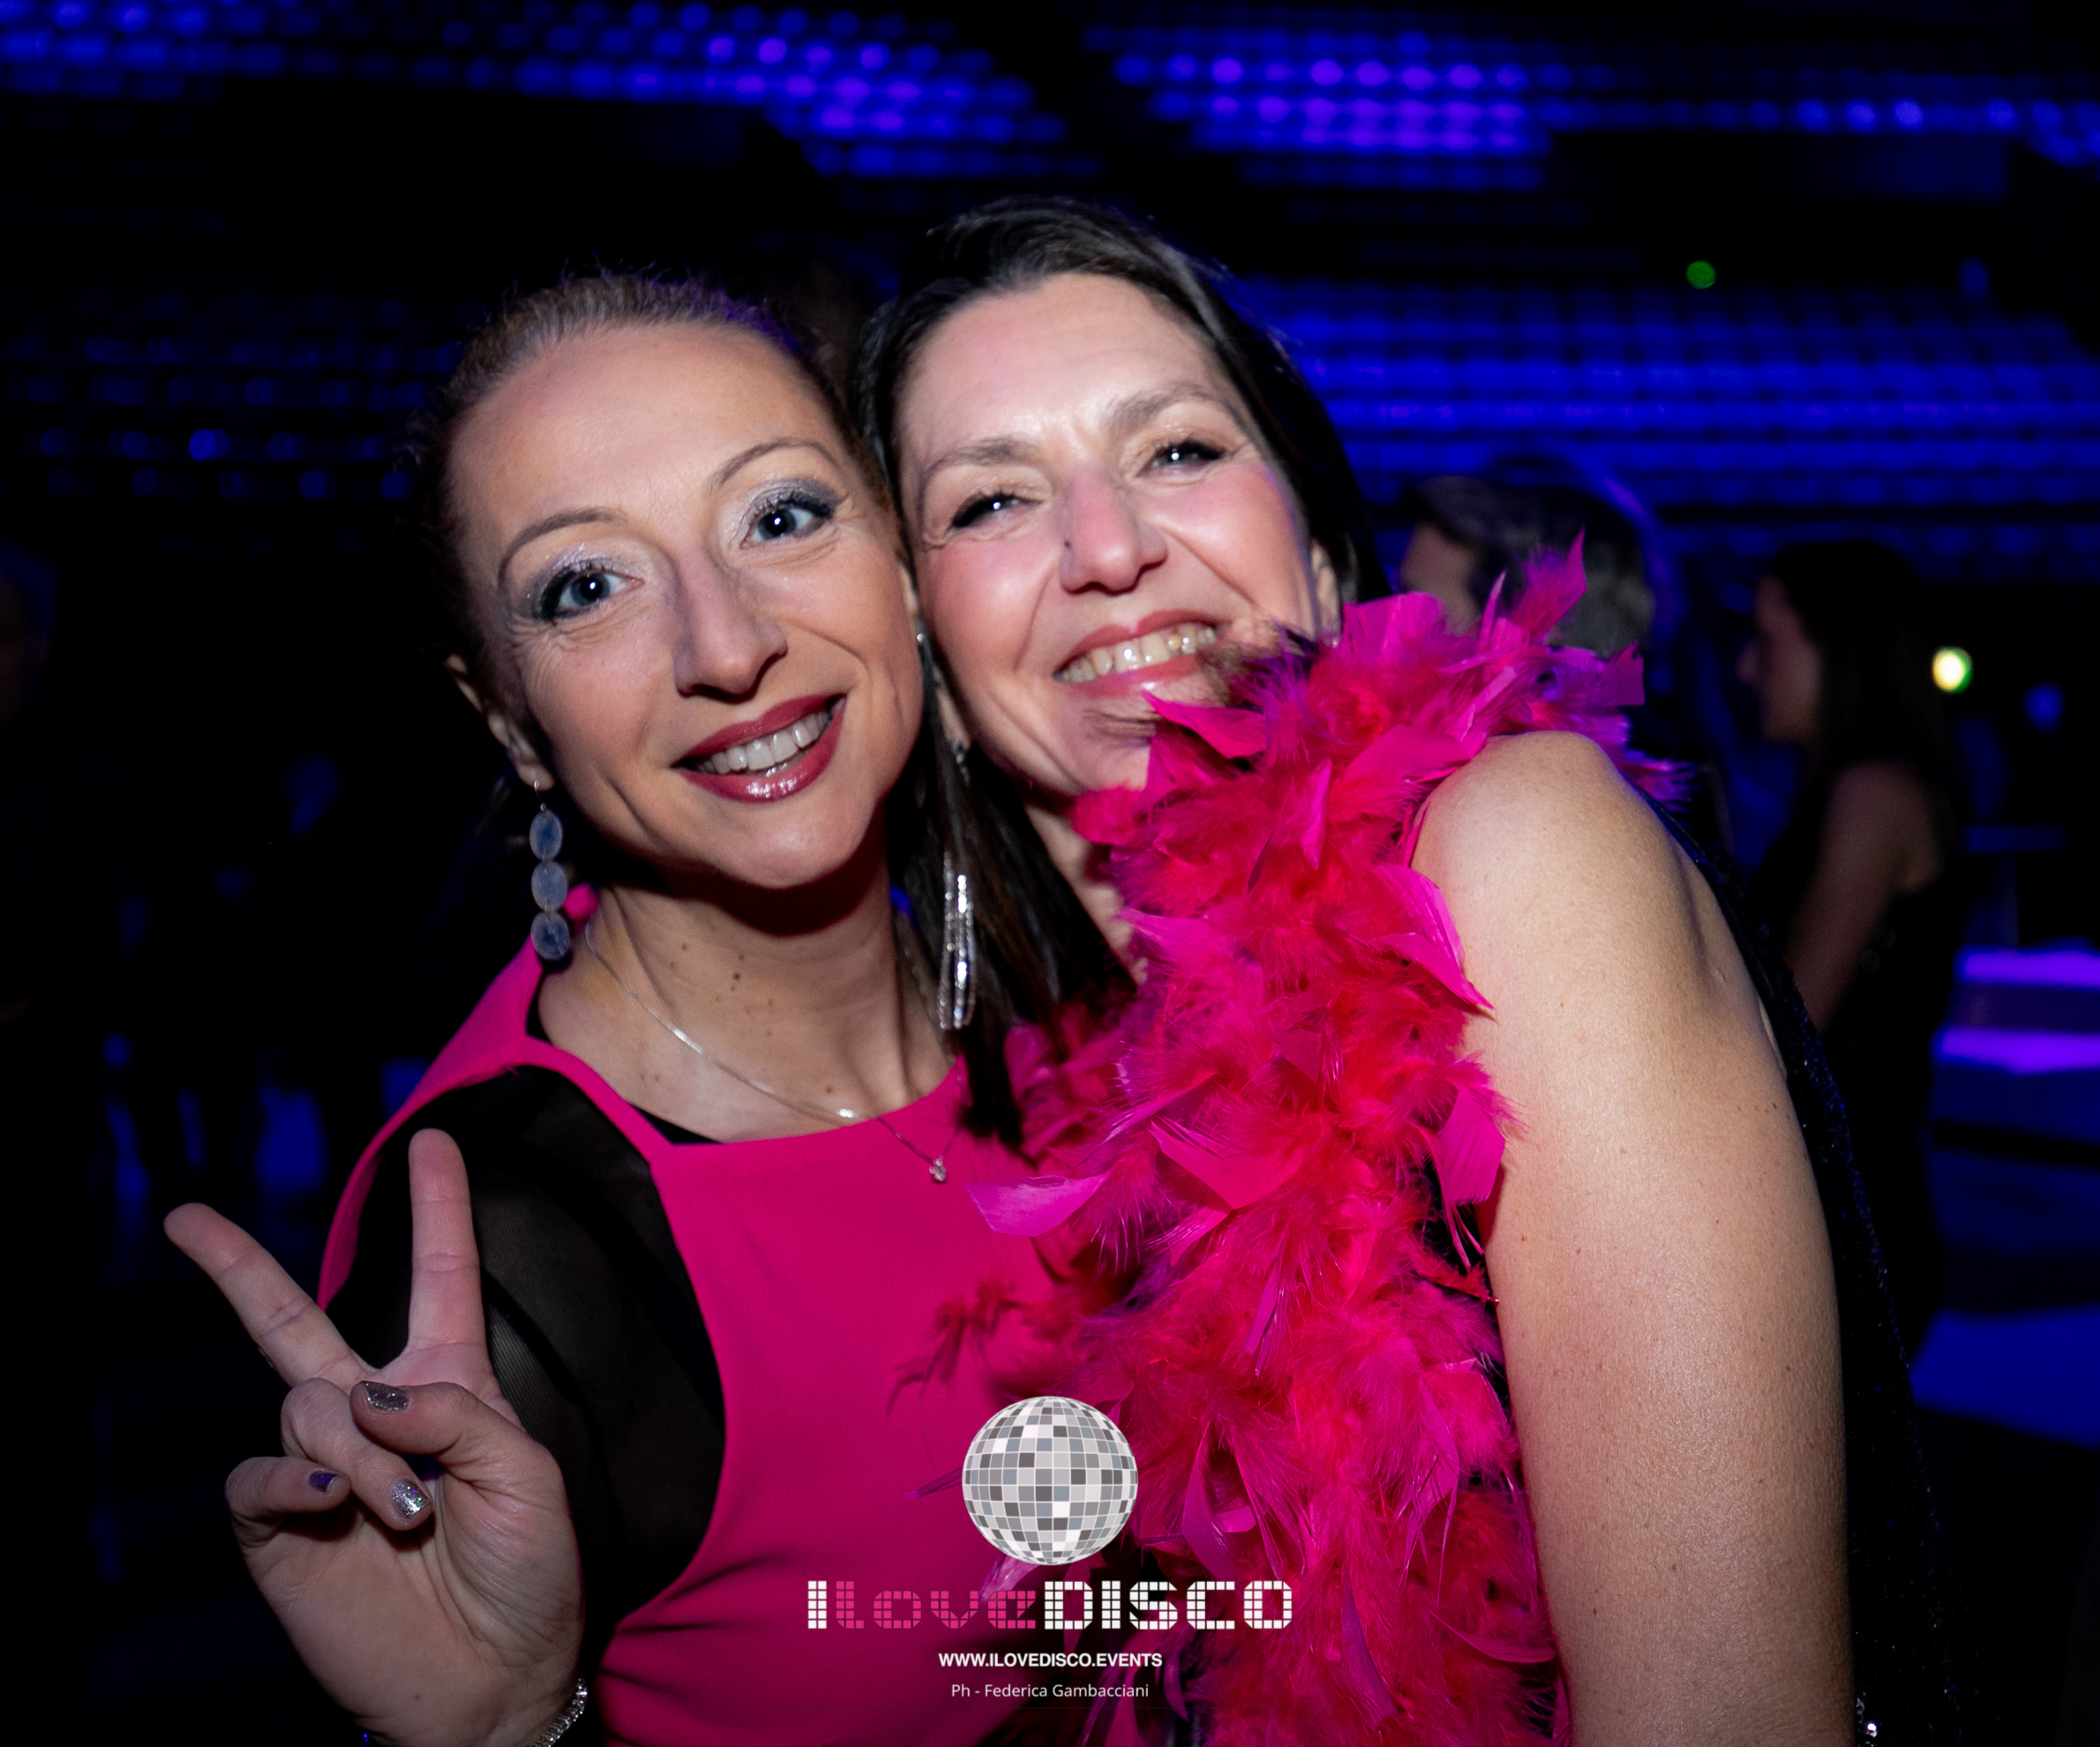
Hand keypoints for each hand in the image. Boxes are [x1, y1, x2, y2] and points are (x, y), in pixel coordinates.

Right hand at [166, 1130, 583, 1746]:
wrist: (494, 1678)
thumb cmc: (529, 1573)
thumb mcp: (527, 1475)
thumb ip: (458, 1413)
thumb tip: (366, 1392)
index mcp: (450, 1384)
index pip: (442, 1276)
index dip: (437, 1207)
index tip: (431, 1137)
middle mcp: (375, 1412)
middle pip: (293, 1318)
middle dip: (236, 1266)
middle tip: (185, 1217)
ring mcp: (320, 1468)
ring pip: (302, 1403)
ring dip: (356, 1451)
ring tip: (406, 1512)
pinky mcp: (280, 1528)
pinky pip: (258, 1474)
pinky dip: (296, 1479)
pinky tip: (335, 1502)